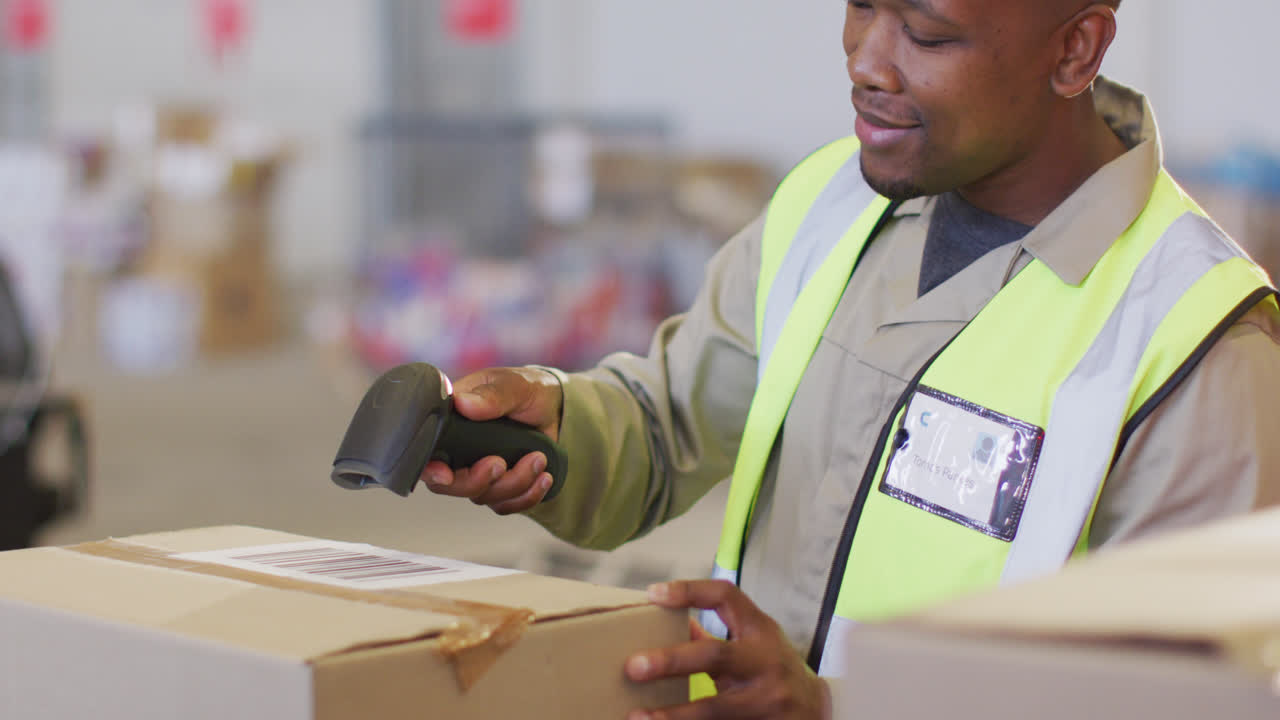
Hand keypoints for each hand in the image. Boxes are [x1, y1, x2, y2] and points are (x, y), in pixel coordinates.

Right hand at [419, 366, 563, 514]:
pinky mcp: (500, 486)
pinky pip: (506, 504)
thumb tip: (464, 403)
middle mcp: (459, 452)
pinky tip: (544, 477)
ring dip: (514, 483)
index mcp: (451, 422)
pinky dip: (527, 496)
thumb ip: (491, 395)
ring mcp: (479, 471)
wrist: (555, 409)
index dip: (429, 469)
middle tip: (501, 463)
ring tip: (538, 458)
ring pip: (484, 496)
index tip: (445, 474)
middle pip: (451, 485)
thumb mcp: (513, 385)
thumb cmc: (526, 390)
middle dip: (478, 481)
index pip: (426, 453)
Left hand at [625, 581, 831, 719]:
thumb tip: (668, 620)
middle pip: (716, 657)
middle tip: (634, 667)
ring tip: (638, 716)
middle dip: (672, 661)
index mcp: (760, 631)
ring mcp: (767, 701)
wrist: (819, 711)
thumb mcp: (752, 643)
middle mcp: (765, 663)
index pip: (726, 596)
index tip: (654, 594)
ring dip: (673, 715)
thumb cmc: (773, 669)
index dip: (690, 591)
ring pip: (715, 709)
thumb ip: (714, 635)